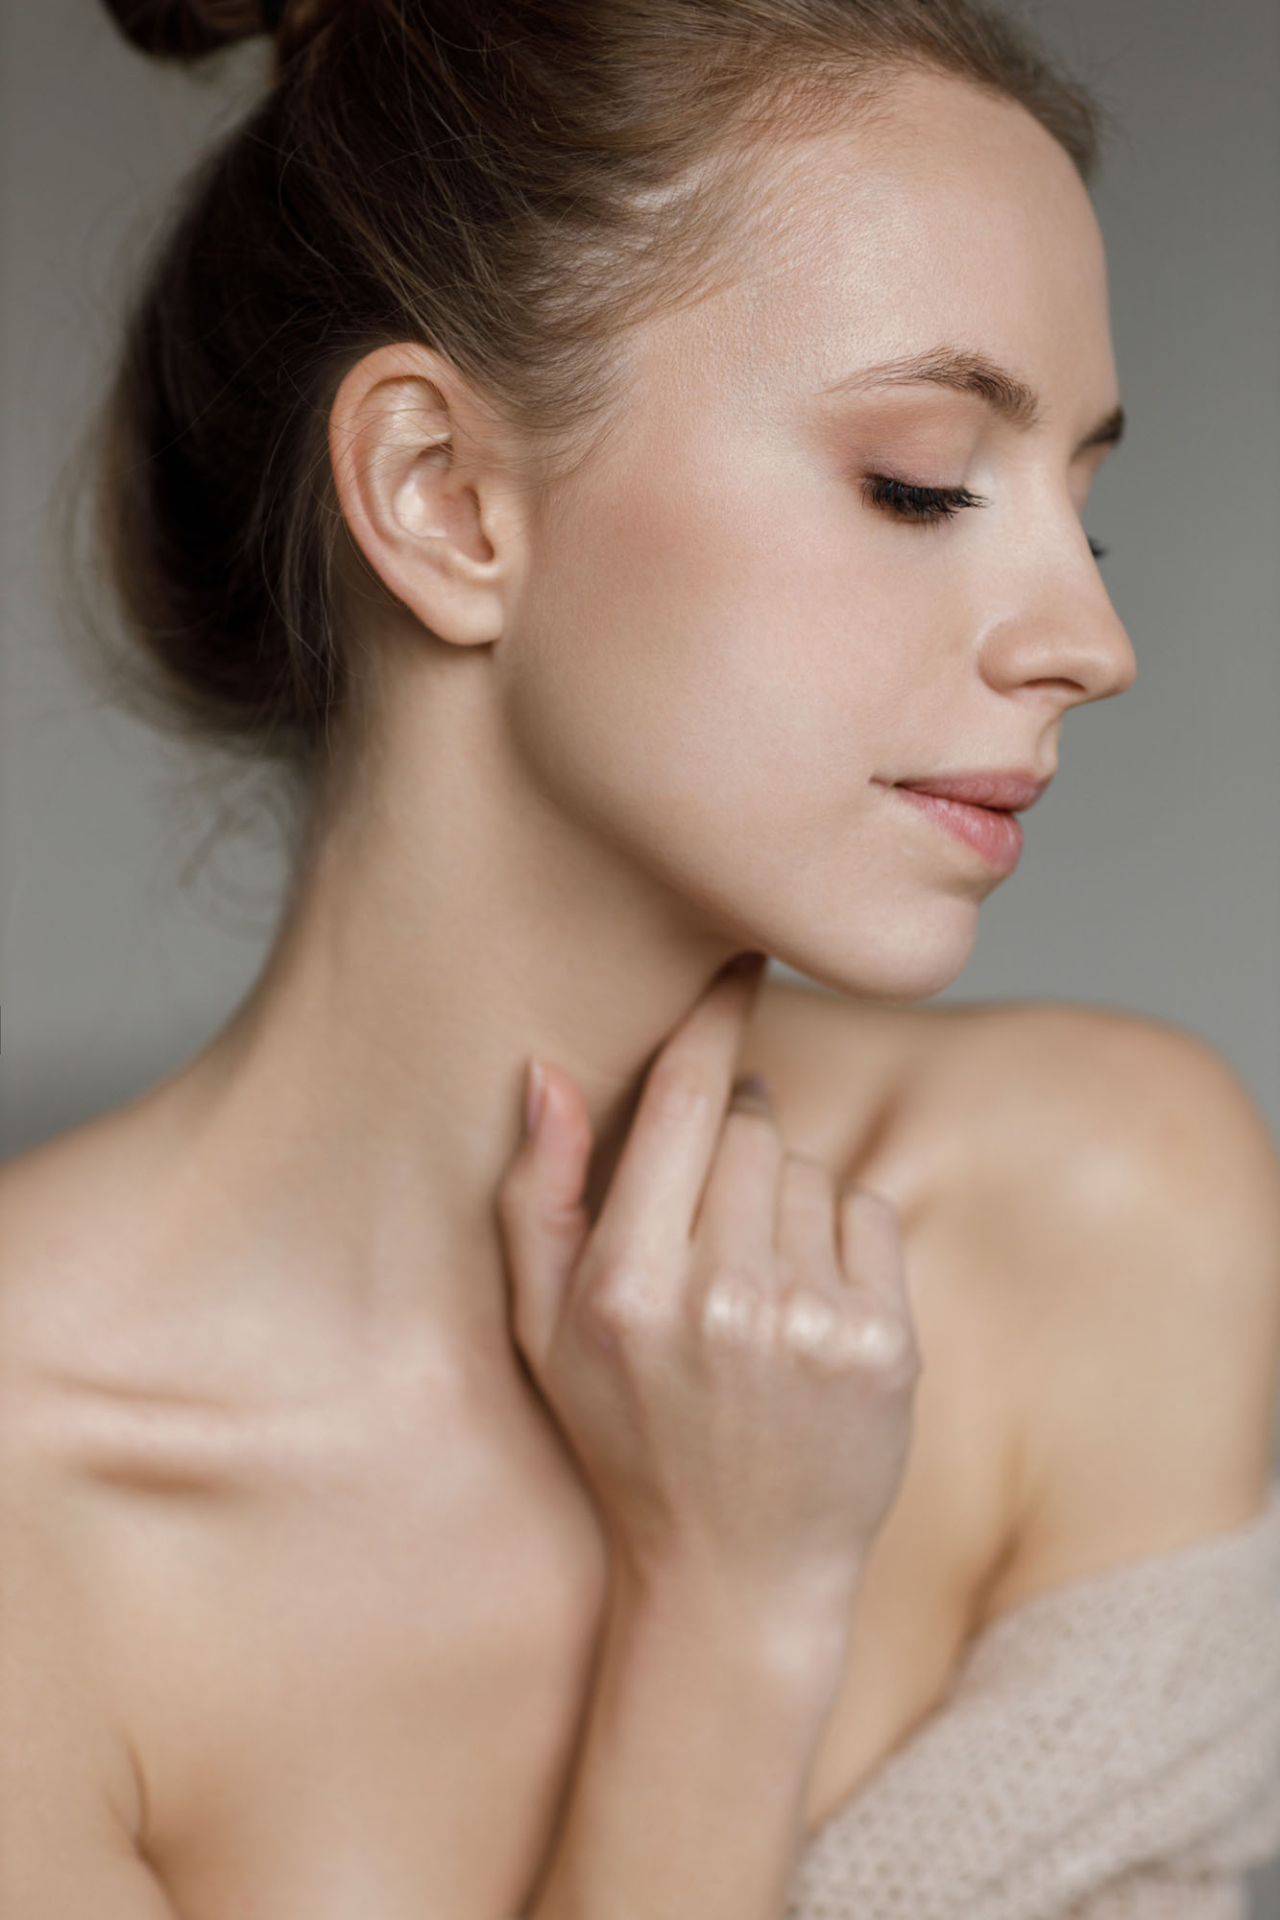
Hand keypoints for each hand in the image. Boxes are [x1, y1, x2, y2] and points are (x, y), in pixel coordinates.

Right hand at [498, 958, 921, 1622]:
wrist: (736, 1571)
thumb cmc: (627, 1437)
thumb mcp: (544, 1330)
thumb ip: (537, 1197)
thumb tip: (548, 1072)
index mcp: (626, 1285)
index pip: (680, 1104)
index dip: (712, 1018)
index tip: (741, 952)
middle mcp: (718, 1299)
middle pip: (749, 1124)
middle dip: (731, 1147)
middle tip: (712, 1228)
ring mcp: (809, 1324)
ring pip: (807, 1167)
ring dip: (783, 1202)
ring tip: (754, 1293)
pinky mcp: (884, 1346)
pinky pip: (868, 1213)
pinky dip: (842, 1242)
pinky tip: (808, 1312)